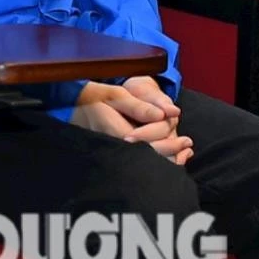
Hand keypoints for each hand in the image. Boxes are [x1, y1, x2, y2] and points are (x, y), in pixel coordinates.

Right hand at [72, 81, 191, 164]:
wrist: (70, 106)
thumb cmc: (93, 98)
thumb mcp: (116, 95)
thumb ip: (141, 106)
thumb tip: (169, 113)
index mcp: (115, 132)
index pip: (148, 145)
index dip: (170, 145)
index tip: (186, 140)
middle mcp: (114, 147)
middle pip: (149, 158)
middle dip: (172, 153)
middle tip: (189, 144)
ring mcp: (113, 153)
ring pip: (144, 163)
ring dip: (167, 159)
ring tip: (185, 153)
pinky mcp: (114, 154)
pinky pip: (138, 161)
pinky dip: (156, 159)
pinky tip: (171, 157)